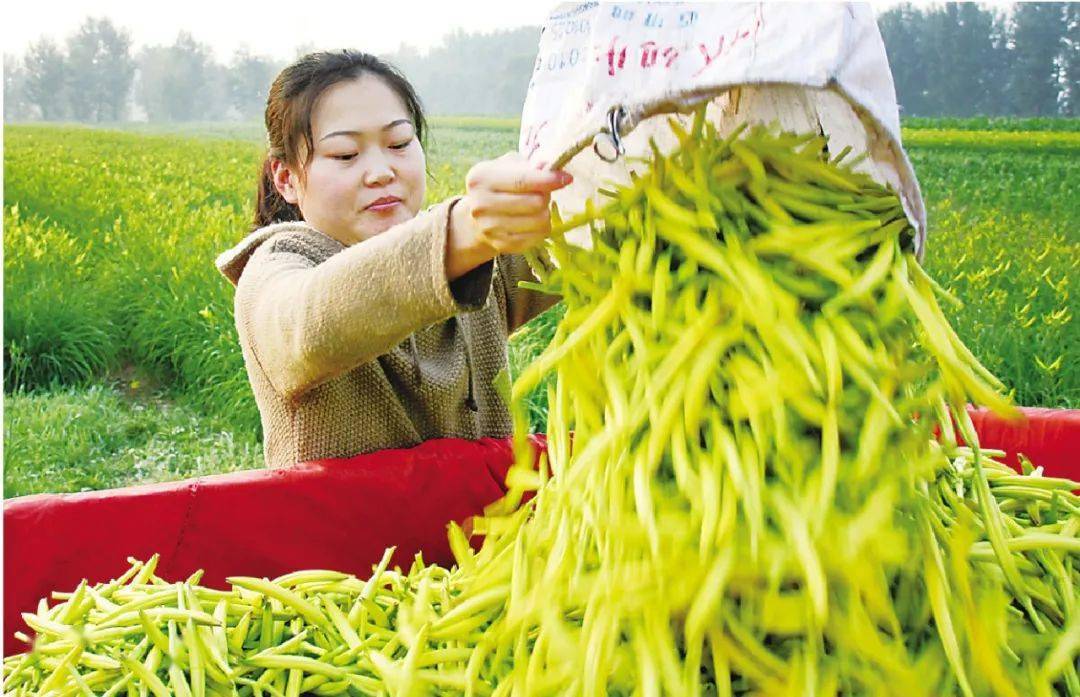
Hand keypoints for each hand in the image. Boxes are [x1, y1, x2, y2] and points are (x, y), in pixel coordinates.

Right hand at [450, 152, 572, 261]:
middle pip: (534, 202)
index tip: (567, 178)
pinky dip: (541, 228)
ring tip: (537, 208)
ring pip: (539, 221)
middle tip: (542, 193)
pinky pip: (537, 237)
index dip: (548, 179)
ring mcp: (489, 228)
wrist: (478, 219)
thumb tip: (549, 167)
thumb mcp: (508, 167)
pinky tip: (533, 222)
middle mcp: (481, 204)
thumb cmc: (499, 186)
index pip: (522, 180)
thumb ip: (529, 165)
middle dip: (546, 196)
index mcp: (481, 178)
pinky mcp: (501, 245)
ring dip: (545, 212)